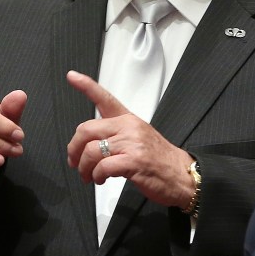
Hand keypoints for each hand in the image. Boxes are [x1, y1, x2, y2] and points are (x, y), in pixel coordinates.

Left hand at [65, 70, 194, 207]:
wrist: (183, 175)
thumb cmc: (159, 159)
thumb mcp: (138, 137)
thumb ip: (115, 134)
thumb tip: (88, 143)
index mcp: (128, 119)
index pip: (105, 98)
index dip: (86, 86)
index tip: (72, 76)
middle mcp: (129, 127)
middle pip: (87, 130)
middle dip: (74, 148)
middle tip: (74, 162)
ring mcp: (132, 143)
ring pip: (91, 151)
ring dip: (84, 168)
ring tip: (88, 176)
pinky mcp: (134, 161)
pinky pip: (103, 167)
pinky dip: (96, 176)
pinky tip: (101, 179)